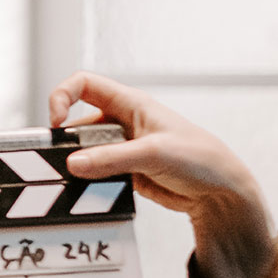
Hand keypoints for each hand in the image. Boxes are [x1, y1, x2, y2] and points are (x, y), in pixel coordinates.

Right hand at [48, 71, 277, 277]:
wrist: (221, 193)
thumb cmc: (200, 158)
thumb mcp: (154, 153)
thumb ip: (111, 158)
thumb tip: (73, 163)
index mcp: (130, 104)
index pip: (84, 84)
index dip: (62, 96)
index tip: (56, 122)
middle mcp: (121, 123)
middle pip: (77, 124)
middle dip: (67, 143)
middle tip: (60, 163)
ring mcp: (121, 148)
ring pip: (83, 152)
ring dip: (77, 166)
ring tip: (78, 183)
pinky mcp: (123, 172)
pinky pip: (94, 174)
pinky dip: (87, 184)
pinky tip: (93, 193)